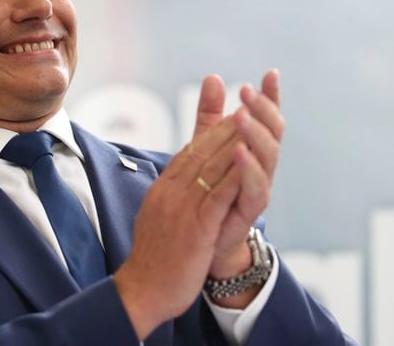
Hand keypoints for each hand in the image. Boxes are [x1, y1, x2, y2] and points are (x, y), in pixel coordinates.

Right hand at [113, 115, 248, 338]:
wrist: (141, 291)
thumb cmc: (154, 256)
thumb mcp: (160, 214)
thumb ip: (173, 189)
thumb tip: (182, 171)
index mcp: (164, 188)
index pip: (191, 150)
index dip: (213, 129)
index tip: (232, 112)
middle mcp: (171, 192)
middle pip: (202, 151)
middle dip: (227, 126)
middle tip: (248, 103)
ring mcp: (182, 209)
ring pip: (211, 167)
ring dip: (233, 141)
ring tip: (252, 119)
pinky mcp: (196, 229)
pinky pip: (218, 197)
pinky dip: (234, 175)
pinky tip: (248, 159)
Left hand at [193, 71, 283, 293]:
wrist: (205, 240)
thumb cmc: (209, 190)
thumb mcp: (206, 146)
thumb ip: (210, 115)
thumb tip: (213, 77)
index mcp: (254, 148)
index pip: (267, 117)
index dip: (271, 96)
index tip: (270, 73)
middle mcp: (263, 165)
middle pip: (273, 132)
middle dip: (263, 109)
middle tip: (246, 91)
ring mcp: (260, 186)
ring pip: (268, 156)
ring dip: (256, 134)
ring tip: (242, 115)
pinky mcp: (251, 208)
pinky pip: (255, 186)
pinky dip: (248, 168)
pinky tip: (238, 151)